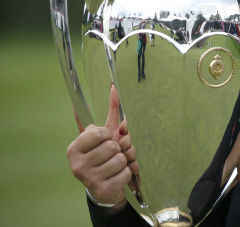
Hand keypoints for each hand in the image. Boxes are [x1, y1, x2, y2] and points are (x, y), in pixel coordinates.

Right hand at [67, 83, 131, 213]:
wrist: (103, 189)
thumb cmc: (103, 158)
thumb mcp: (103, 137)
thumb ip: (110, 116)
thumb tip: (114, 88)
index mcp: (75, 148)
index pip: (97, 132)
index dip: (108, 134)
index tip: (106, 138)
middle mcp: (78, 164)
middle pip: (113, 146)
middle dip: (119, 149)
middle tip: (113, 155)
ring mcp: (89, 178)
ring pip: (121, 159)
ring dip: (124, 162)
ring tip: (116, 166)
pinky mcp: (103, 189)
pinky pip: (126, 173)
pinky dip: (128, 173)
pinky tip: (118, 177)